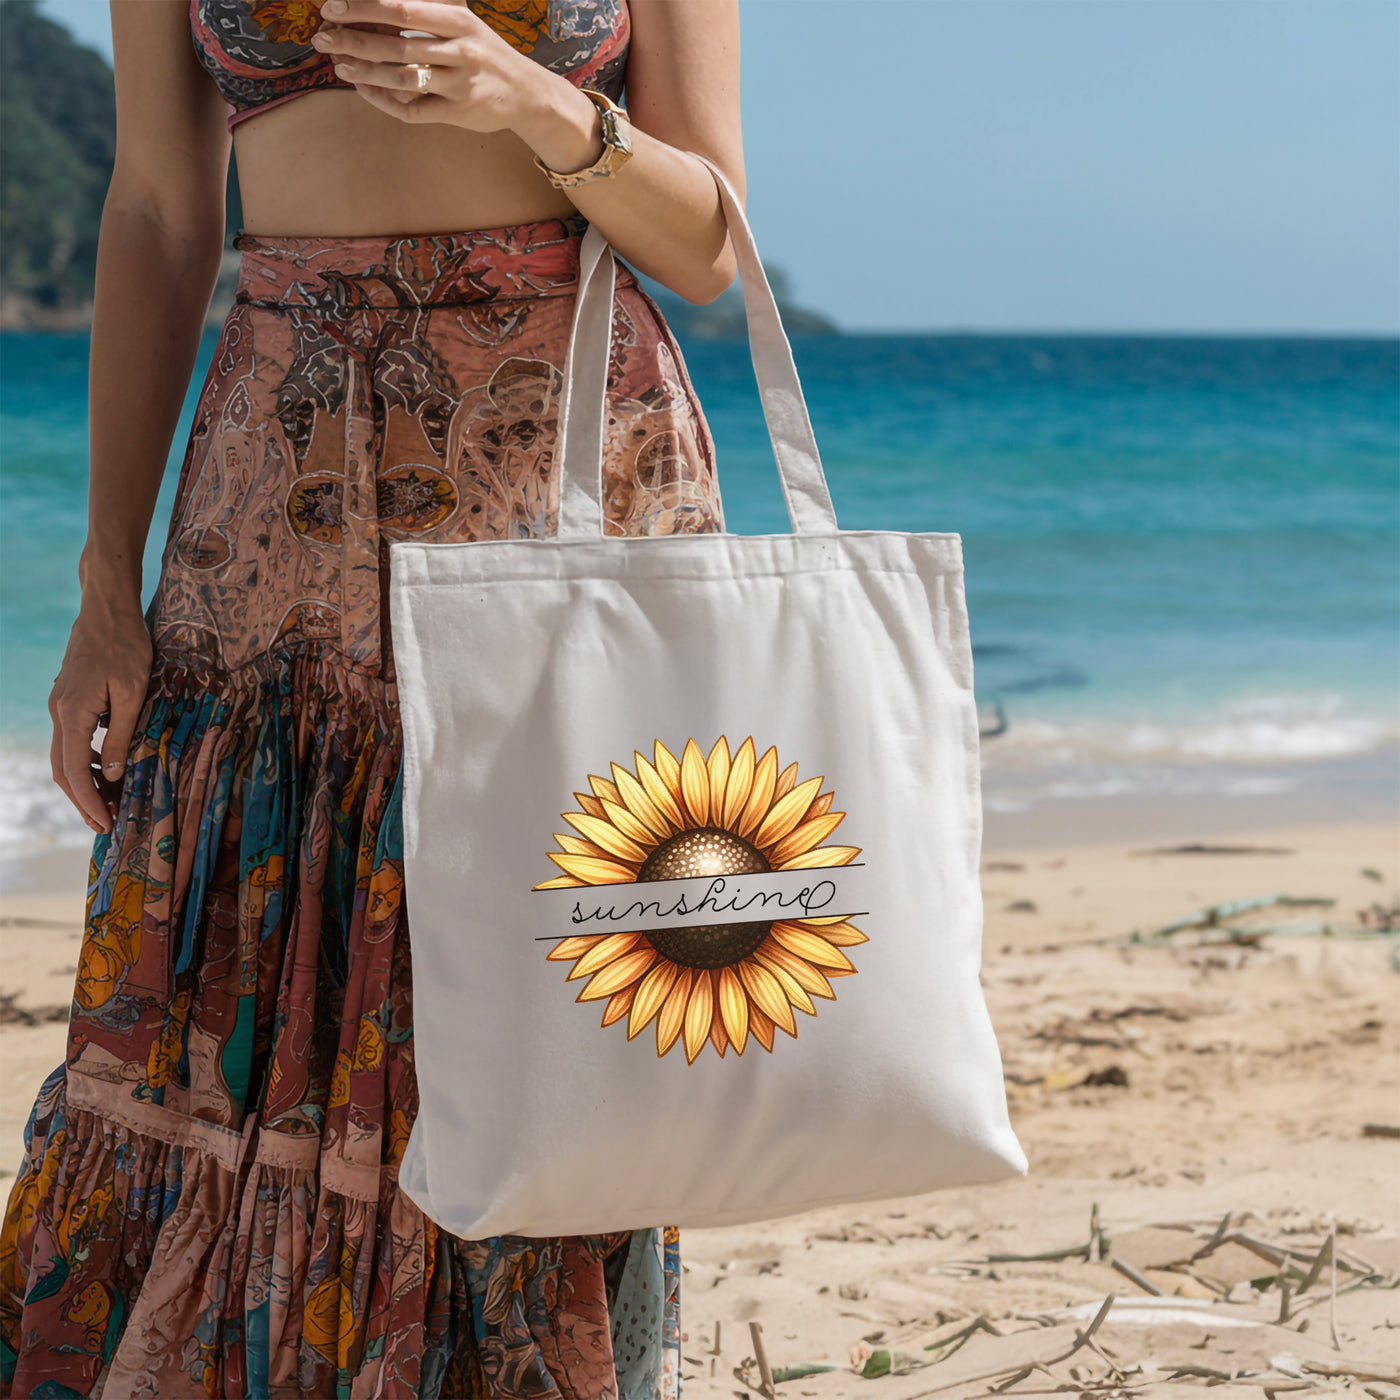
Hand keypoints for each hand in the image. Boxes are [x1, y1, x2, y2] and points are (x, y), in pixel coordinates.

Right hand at [48, 600, 152, 834]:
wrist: (107, 609)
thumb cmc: (126, 646)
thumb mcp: (133, 694)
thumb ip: (121, 735)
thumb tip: (111, 774)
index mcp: (72, 714)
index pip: (72, 772)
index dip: (88, 802)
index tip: (104, 824)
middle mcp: (59, 712)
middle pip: (62, 769)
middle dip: (83, 800)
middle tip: (104, 824)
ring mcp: (60, 705)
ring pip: (64, 755)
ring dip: (84, 781)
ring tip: (110, 800)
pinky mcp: (69, 698)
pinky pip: (72, 738)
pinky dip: (85, 758)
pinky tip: (105, 767)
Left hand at [310, 0, 553, 130]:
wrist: (527, 94)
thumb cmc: (486, 53)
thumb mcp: (463, 22)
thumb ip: (427, 9)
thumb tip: (378, 4)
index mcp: (457, 19)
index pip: (400, 7)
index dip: (362, 7)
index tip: (331, 7)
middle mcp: (460, 50)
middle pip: (396, 43)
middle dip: (353, 40)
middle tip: (322, 37)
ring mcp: (460, 84)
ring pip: (402, 79)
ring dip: (364, 72)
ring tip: (338, 66)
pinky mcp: (459, 113)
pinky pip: (413, 110)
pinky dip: (384, 101)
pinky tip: (364, 90)